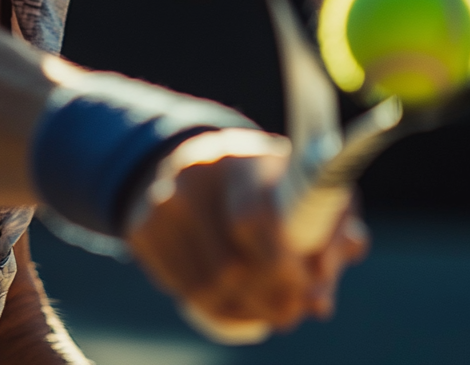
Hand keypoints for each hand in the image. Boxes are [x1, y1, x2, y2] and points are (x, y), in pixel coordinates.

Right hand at [125, 130, 368, 334]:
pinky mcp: (140, 228)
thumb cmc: (263, 183)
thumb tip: (327, 289)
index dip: (284, 267)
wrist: (190, 161)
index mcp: (240, 156)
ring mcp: (160, 202)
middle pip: (231, 268)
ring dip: (246, 313)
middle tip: (293, 312)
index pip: (254, 220)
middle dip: (271, 301)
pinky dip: (217, 311)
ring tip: (268, 313)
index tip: (309, 290)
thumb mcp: (300, 190)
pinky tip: (236, 305)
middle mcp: (193, 173)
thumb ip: (328, 231)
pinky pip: (183, 291)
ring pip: (207, 290)